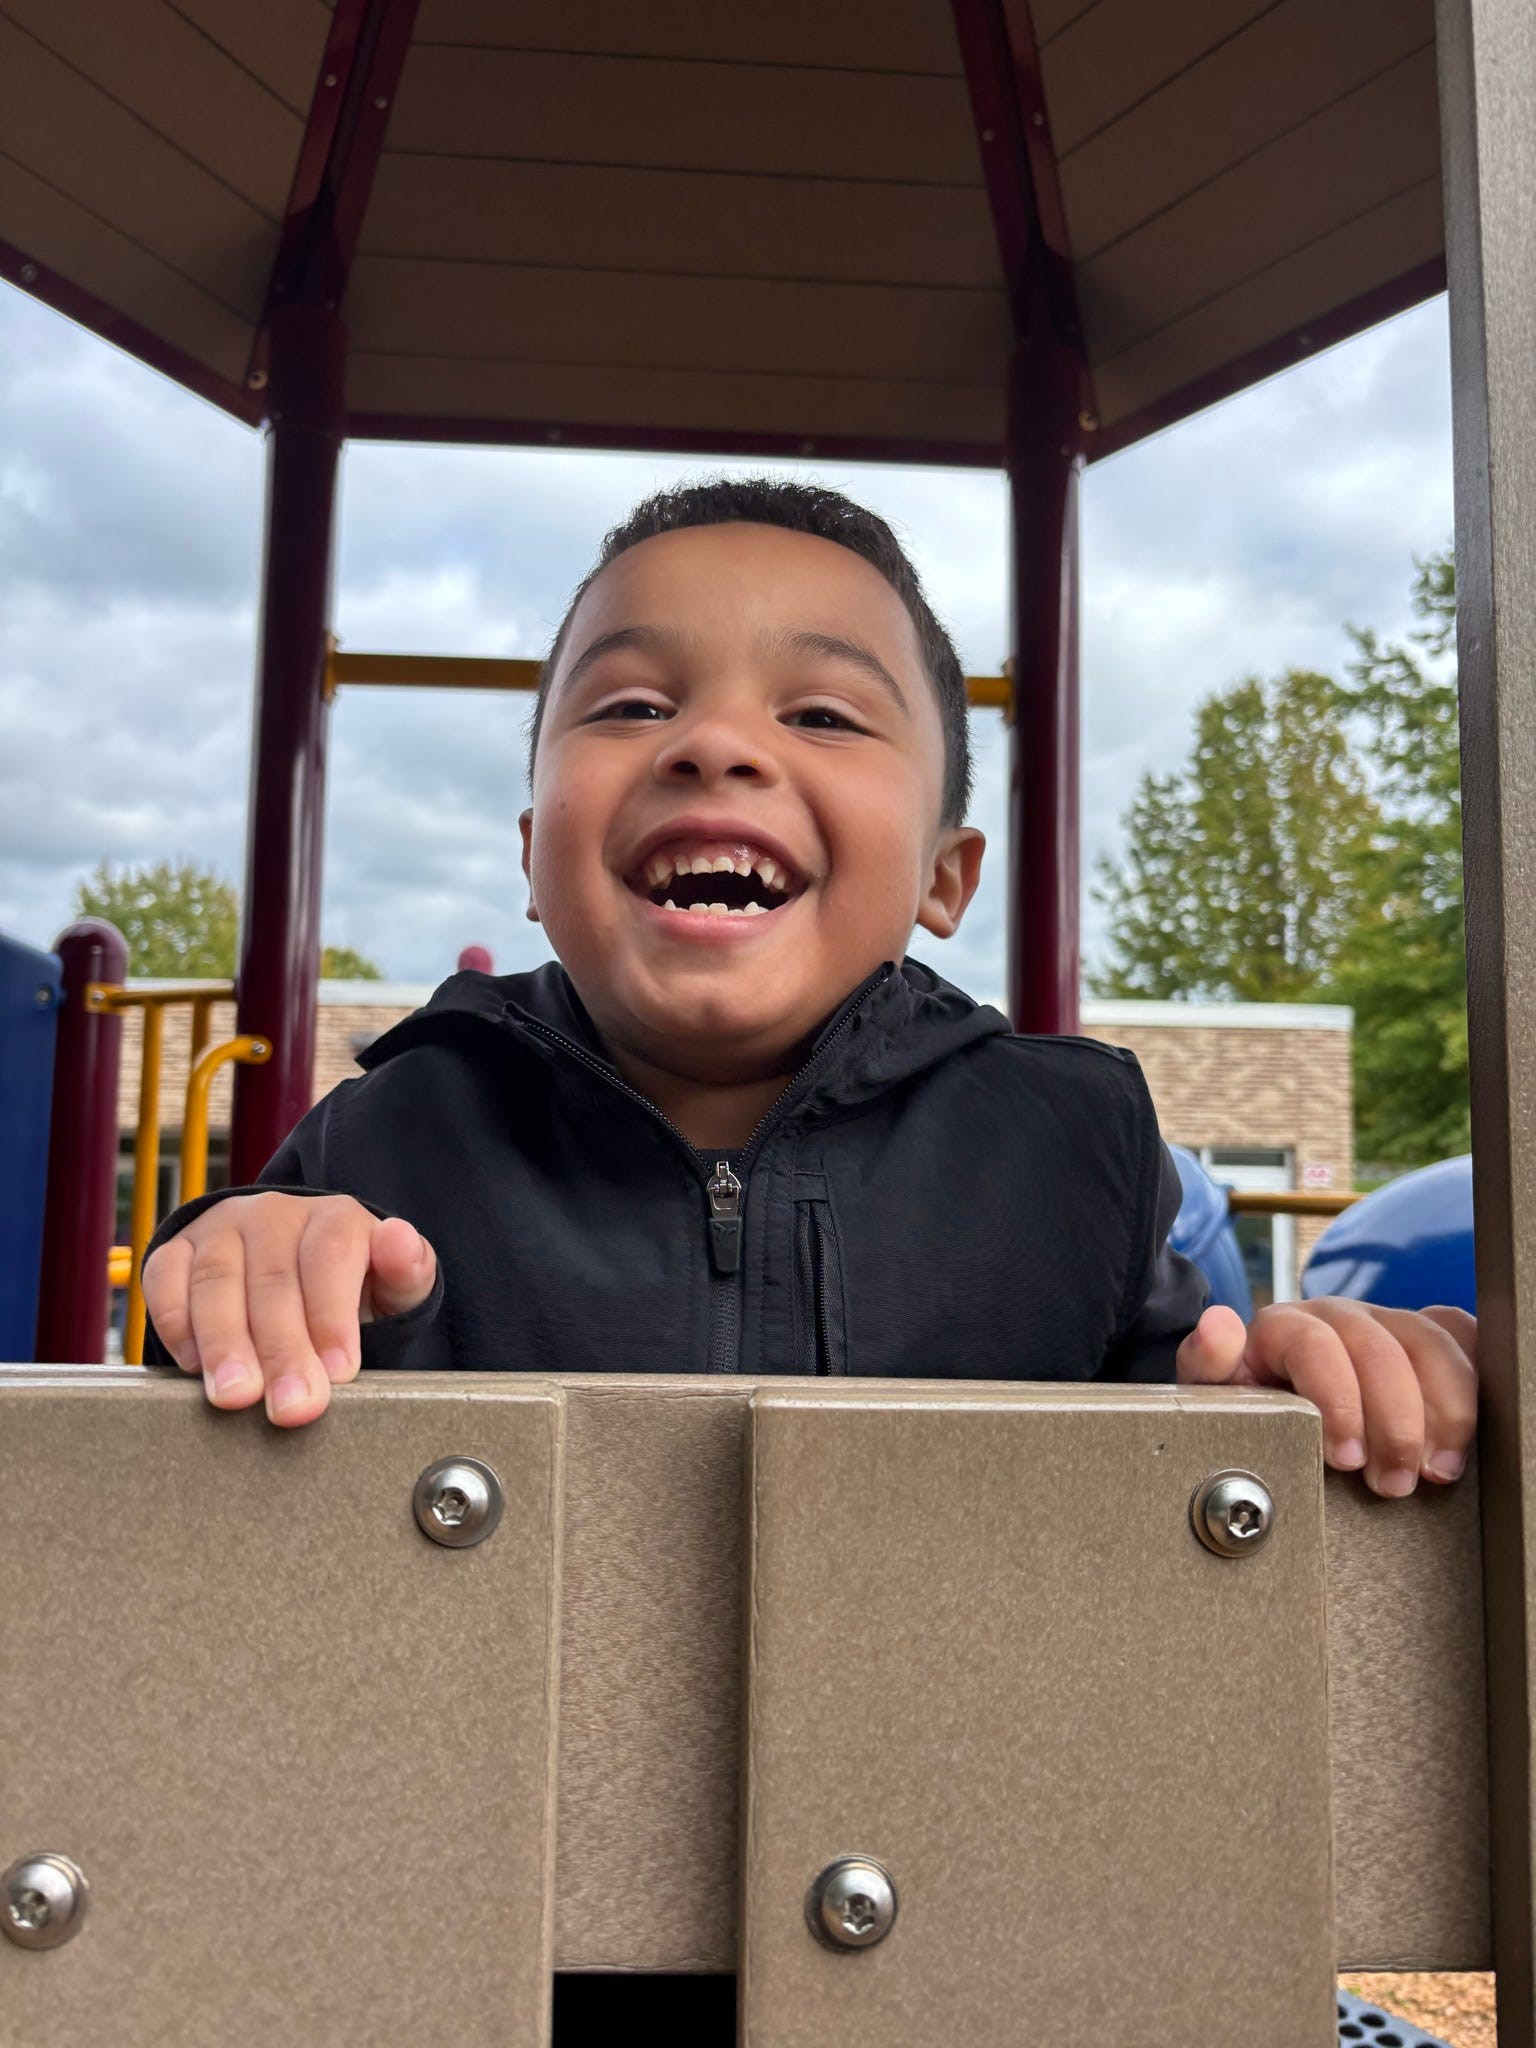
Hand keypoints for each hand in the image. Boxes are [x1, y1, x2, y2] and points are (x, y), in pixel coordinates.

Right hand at [141, 1191, 437, 1427]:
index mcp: (334, 1218)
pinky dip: (176, 1322)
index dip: (332, 1316)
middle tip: (291, 1407)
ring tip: (236, 1397)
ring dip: (224, 1343)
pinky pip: (165, 1279)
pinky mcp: (177, 1249)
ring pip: (217, 1281)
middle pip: (274, 1278)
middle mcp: (274, 1214)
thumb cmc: (350, 1286)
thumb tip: (400, 1240)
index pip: (330, 1257)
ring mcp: (221, 1228)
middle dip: (282, 1349)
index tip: (339, 1372)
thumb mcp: (393, 1284)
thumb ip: (407, 1270)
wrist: (294, 1268)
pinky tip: (193, 1365)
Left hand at [1176, 1298, 1477, 1497]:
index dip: (1337, 1400)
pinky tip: (1472, 1431)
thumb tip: (1218, 1325)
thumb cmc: (1245, 1406)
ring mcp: (1384, 1322)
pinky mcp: (1422, 1340)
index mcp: (1283, 1325)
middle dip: (1394, 1423)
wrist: (1270, 1407)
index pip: (1314, 1344)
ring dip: (1444, 1410)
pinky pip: (1462, 1339)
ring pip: (1430, 1343)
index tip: (1347, 1459)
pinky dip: (1475, 1379)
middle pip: (1380, 1349)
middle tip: (1394, 1484)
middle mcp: (1337, 1316)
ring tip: (1437, 1472)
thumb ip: (1209, 1363)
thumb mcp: (1215, 1394)